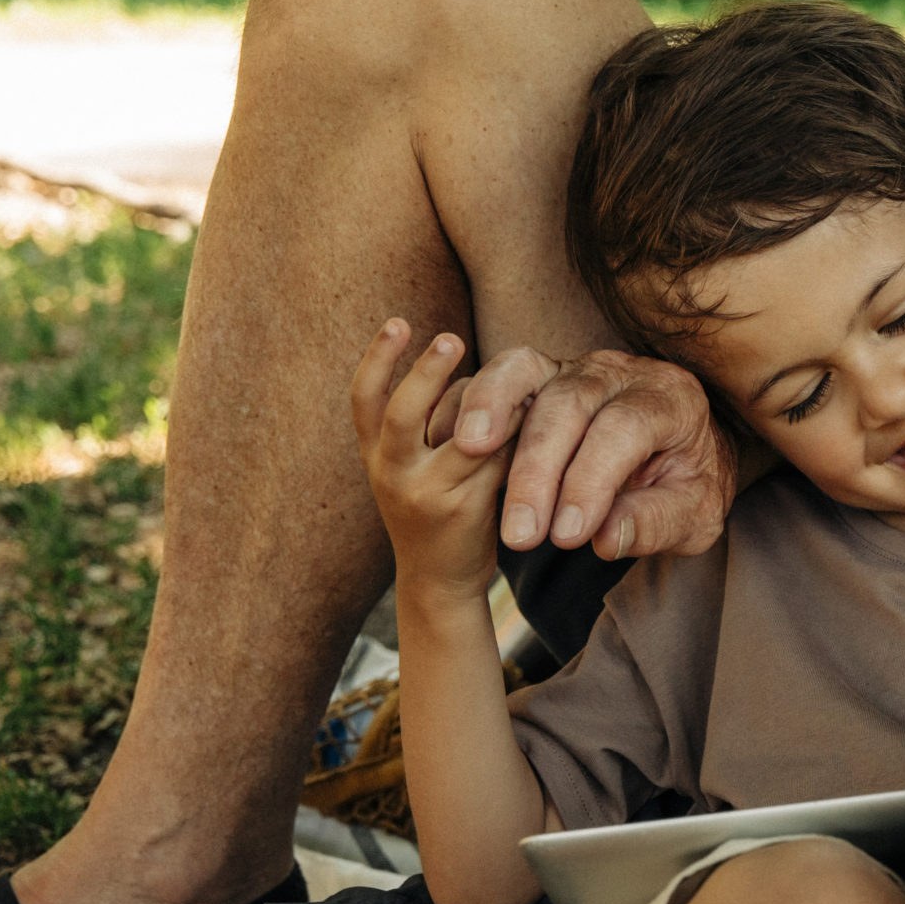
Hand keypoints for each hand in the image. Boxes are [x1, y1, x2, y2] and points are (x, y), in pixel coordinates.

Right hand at [350, 321, 510, 598]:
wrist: (440, 581)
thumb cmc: (433, 506)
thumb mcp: (410, 465)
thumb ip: (425, 420)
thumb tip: (464, 365)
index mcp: (375, 455)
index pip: (364, 399)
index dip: (377, 359)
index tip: (397, 322)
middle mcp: (393, 472)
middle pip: (403, 413)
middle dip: (427, 372)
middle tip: (452, 338)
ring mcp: (427, 492)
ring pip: (464, 433)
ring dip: (494, 403)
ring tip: (522, 379)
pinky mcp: (465, 509)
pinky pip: (498, 457)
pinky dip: (518, 433)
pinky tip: (540, 416)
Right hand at [434, 345, 735, 559]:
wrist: (680, 456)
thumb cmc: (685, 486)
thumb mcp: (693, 516)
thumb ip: (655, 524)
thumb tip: (604, 539)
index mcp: (670, 399)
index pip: (624, 430)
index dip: (592, 481)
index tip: (567, 535)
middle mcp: (621, 373)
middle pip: (571, 403)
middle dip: (539, 468)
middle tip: (522, 534)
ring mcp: (576, 367)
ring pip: (527, 371)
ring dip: (493, 409)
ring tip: (468, 449)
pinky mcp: (540, 374)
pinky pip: (501, 375)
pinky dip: (475, 402)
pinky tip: (454, 442)